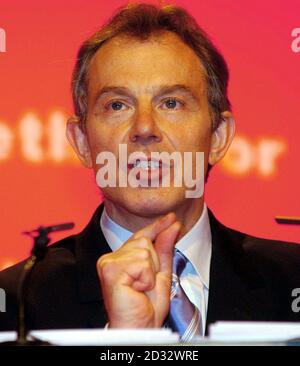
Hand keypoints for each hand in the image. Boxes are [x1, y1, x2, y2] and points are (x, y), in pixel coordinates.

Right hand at [97, 213, 180, 327]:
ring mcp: (108, 262)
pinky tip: (136, 289)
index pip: (142, 236)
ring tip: (140, 288)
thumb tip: (172, 225)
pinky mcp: (110, 270)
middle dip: (154, 264)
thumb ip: (164, 249)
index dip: (157, 226)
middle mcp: (111, 257)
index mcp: (122, 257)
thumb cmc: (146, 307)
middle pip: (145, 242)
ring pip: (145, 252)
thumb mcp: (161, 273)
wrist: (139, 327)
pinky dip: (145, 279)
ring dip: (150, 274)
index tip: (171, 217)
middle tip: (145, 284)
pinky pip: (141, 263)